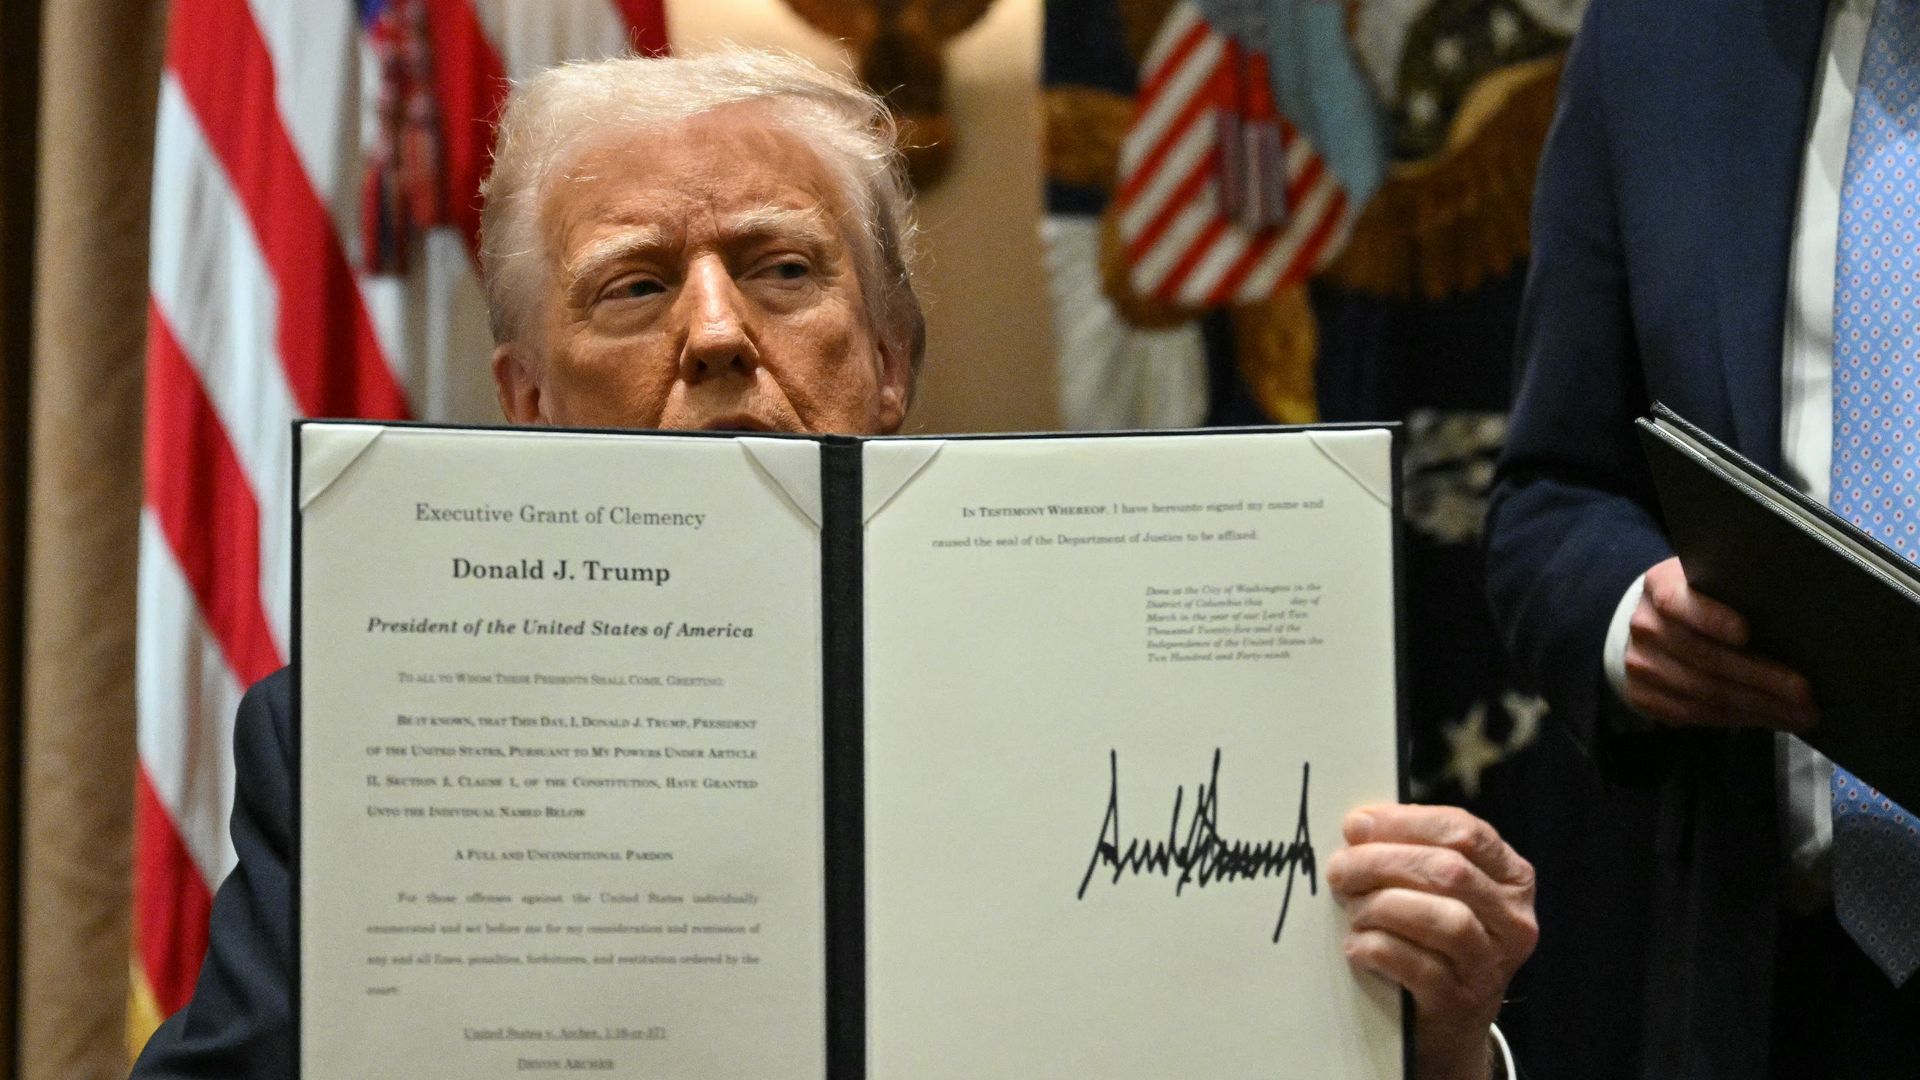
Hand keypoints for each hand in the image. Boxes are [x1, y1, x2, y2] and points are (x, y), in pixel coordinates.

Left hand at [1328, 805, 1536, 1079]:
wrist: (1451, 1022)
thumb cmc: (1437, 940)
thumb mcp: (1440, 891)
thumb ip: (1414, 852)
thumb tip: (1360, 826)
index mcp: (1512, 878)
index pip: (1465, 832)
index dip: (1406, 823)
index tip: (1357, 825)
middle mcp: (1513, 921)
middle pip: (1449, 871)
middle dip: (1382, 862)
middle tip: (1339, 868)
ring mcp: (1491, 965)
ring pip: (1443, 919)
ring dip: (1383, 906)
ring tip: (1353, 909)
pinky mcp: (1461, 1002)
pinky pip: (1419, 967)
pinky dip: (1378, 948)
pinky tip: (1356, 945)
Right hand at [1623, 556, 1815, 729]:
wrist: (1657, 626)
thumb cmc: (1705, 601)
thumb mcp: (1716, 584)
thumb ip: (1740, 593)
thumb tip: (1798, 620)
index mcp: (1660, 586)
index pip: (1679, 602)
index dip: (1711, 618)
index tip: (1746, 632)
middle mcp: (1644, 626)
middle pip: (1703, 657)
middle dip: (1759, 677)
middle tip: (1804, 692)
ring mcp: (1639, 664)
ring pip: (1703, 693)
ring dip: (1758, 706)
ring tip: (1800, 713)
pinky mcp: (1642, 695)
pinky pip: (1694, 714)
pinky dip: (1738, 719)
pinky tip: (1771, 718)